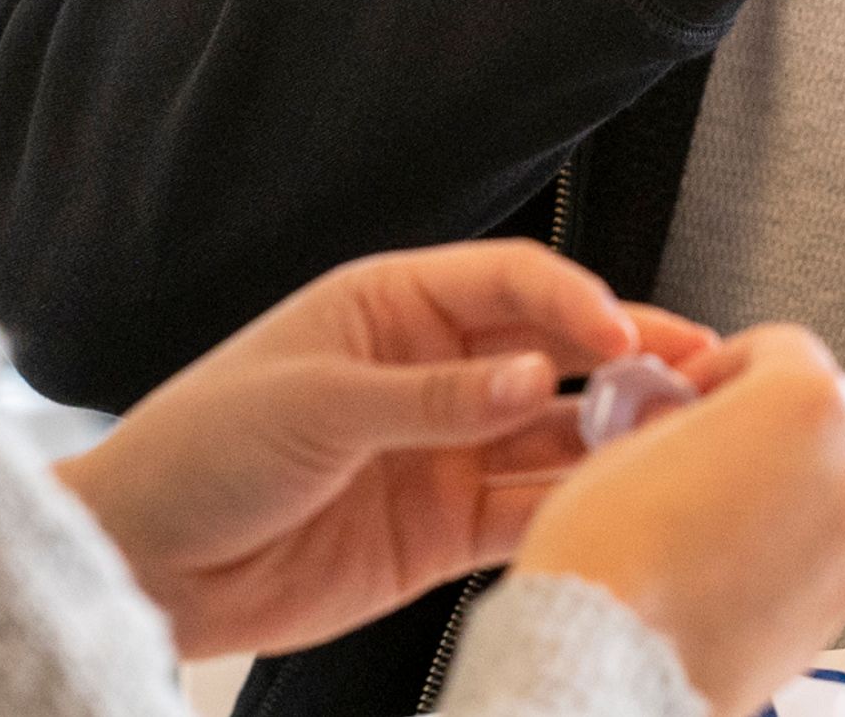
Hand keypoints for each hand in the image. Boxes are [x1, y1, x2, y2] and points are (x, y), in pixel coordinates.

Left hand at [58, 243, 715, 657]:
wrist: (146, 562)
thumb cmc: (199, 448)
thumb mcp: (314, 405)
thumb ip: (429, 398)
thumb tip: (529, 379)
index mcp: (393, 307)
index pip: (511, 283)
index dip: (574, 302)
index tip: (622, 335)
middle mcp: (432, 371)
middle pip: (550, 353)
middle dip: (624, 359)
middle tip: (698, 374)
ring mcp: (444, 451)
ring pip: (553, 434)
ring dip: (612, 438)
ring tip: (677, 446)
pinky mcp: (443, 529)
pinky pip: (526, 510)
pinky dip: (575, 507)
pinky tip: (619, 506)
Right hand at [509, 325, 844, 716]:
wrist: (611, 661)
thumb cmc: (613, 554)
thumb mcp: (633, 438)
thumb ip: (684, 415)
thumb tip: (689, 421)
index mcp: (807, 405)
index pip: (784, 348)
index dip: (725, 365)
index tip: (696, 389)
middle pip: (814, 422)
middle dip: (756, 431)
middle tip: (696, 448)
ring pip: (821, 494)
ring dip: (773, 494)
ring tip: (702, 516)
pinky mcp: (839, 611)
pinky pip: (816, 558)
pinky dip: (779, 554)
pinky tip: (718, 567)